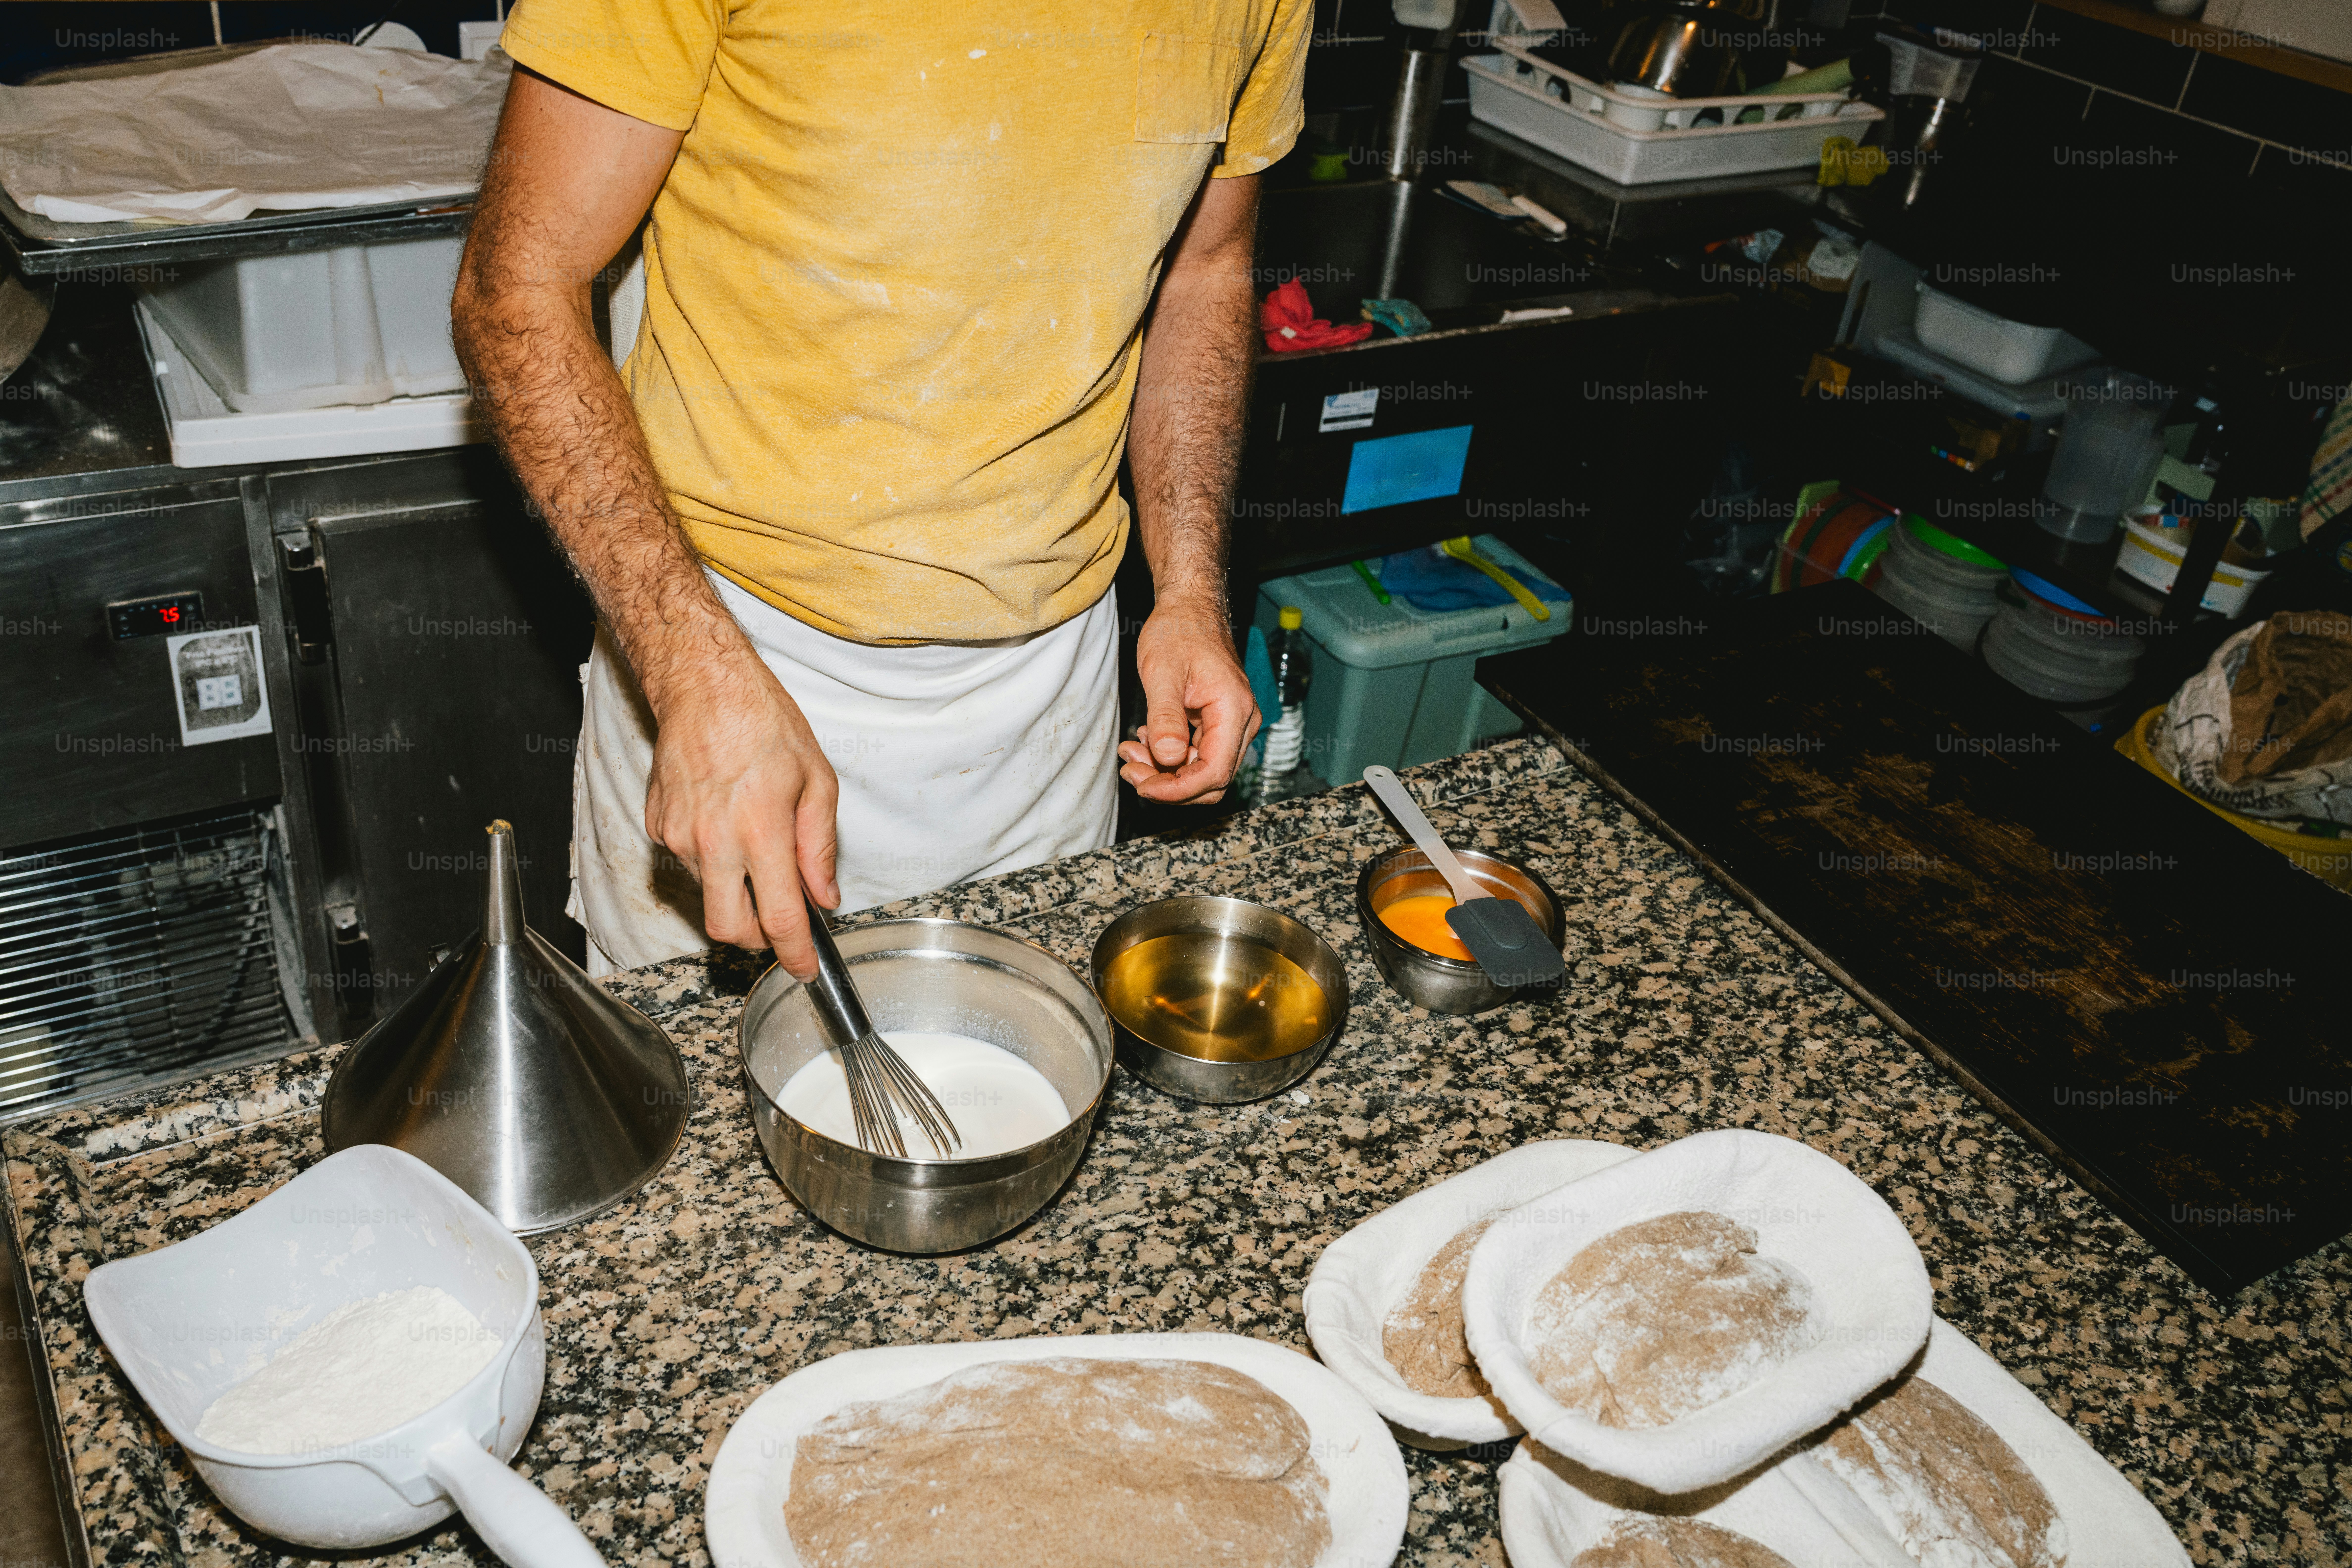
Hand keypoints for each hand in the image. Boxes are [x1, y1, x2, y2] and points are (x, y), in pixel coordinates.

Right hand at [641, 652, 840, 978]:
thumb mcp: (817, 781)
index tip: (806, 971)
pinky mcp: (657, 827)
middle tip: (779, 917)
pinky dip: (711, 860)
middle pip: (729, 928)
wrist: (703, 686)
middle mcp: (714, 841)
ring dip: (734, 890)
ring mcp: (679, 837)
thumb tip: (825, 896)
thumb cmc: (763, 723)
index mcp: (760, 832)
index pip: (780, 919)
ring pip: (707, 895)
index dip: (795, 956)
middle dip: (757, 938)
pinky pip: (687, 864)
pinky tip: (724, 822)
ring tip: (753, 843)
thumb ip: (820, 848)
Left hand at [1118, 600, 1260, 803]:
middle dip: (1168, 785)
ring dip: (1165, 773)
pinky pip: (1197, 756)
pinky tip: (1146, 740)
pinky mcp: (1218, 724)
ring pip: (1202, 772)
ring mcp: (1232, 725)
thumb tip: (1168, 757)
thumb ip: (1166, 717)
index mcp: (1234, 710)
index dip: (1178, 790)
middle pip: (1211, 780)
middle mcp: (1241, 723)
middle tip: (1131, 769)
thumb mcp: (1163, 672)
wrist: (1189, 610)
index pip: (1214, 772)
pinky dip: (1170, 757)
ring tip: (1132, 751)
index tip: (1143, 787)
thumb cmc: (1178, 632)